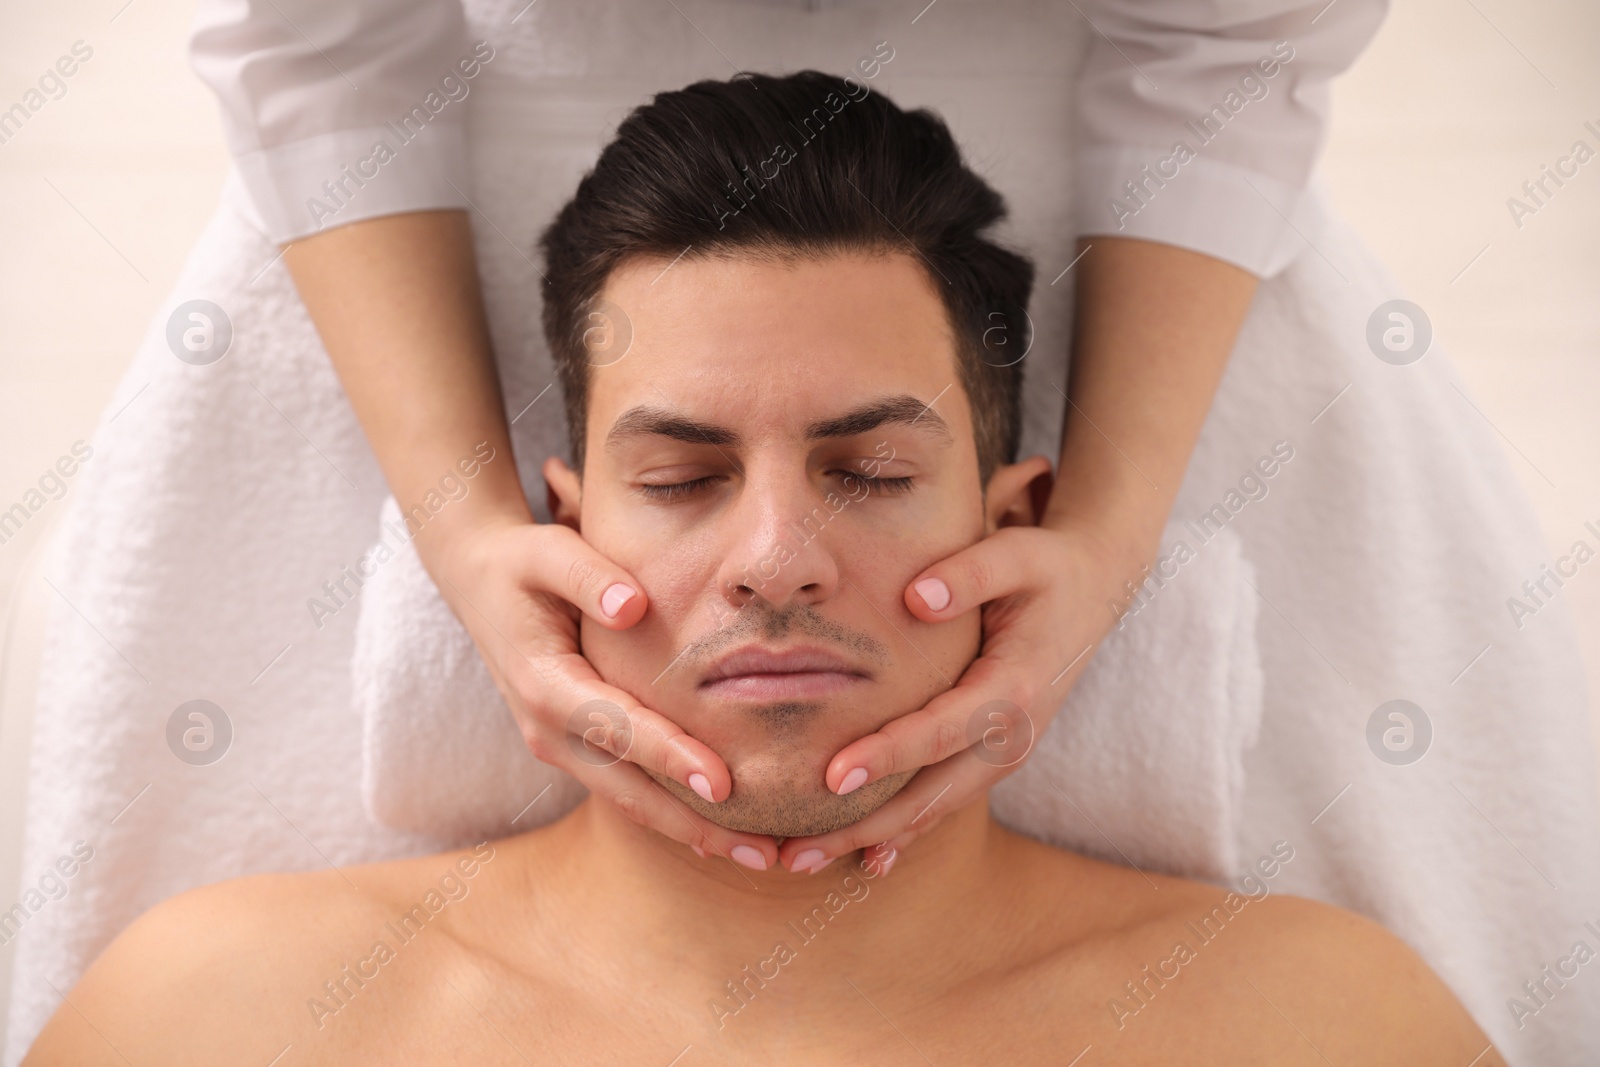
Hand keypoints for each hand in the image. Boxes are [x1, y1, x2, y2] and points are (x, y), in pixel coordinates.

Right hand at [425, 514, 783, 870]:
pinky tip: (721, 834)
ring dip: (693, 832)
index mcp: (544, 684)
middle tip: (764, 853)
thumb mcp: (547, 553)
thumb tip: (632, 606)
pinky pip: (627, 791)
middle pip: (630, 791)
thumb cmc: (524, 565)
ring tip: (759, 855)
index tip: (724, 784)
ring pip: (631, 802)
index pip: (618, 727)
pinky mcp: (575, 749)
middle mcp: (549, 730)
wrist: (479, 584)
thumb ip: (589, 577)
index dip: (671, 757)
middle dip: (697, 825)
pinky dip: (674, 815)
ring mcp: (559, 747)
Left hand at [775, 520, 1141, 874]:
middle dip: (864, 825)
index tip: (832, 776)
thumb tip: (918, 596)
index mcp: (1014, 689)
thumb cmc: (1046, 568)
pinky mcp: (992, 757)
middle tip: (797, 851)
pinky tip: (864, 863)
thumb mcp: (1018, 554)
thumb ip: (971, 572)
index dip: (888, 754)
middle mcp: (1013, 736)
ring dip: (872, 839)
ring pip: (935, 809)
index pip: (941, 730)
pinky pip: (945, 803)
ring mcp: (1005, 754)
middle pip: (932, 793)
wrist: (1092, 590)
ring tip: (803, 860)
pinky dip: (905, 834)